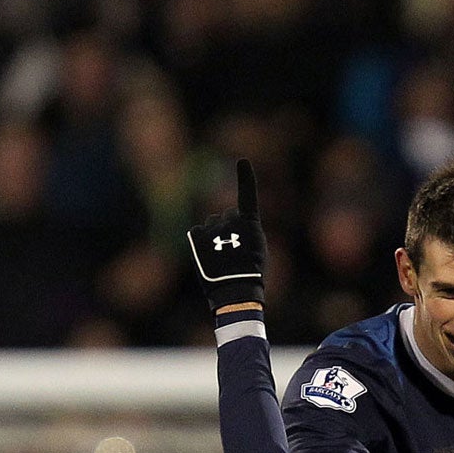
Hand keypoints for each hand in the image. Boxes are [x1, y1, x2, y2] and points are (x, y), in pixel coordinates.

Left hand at [186, 159, 265, 312]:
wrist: (234, 291)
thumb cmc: (250, 274)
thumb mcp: (256, 249)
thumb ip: (245, 231)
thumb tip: (229, 223)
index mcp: (250, 223)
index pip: (248, 195)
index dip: (246, 178)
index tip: (243, 161)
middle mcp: (230, 220)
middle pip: (227, 217)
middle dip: (228, 229)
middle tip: (232, 253)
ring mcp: (212, 227)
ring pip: (211, 225)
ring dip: (214, 237)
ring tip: (220, 259)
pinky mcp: (197, 235)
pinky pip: (197, 233)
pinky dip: (200, 242)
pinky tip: (207, 257)